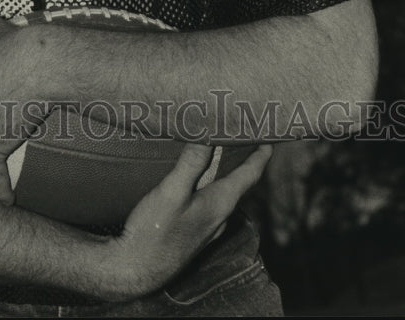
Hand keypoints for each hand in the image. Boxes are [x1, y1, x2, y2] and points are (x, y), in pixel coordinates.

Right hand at [104, 143, 272, 300]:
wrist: (135, 271)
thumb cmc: (154, 232)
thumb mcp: (171, 191)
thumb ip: (191, 163)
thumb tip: (209, 133)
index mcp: (220, 204)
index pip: (250, 175)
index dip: (261, 155)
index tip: (269, 136)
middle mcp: (219, 217)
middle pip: (240, 183)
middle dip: (243, 159)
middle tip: (241, 135)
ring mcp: (207, 227)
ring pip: (224, 193)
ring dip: (225, 172)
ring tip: (219, 151)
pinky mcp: (192, 232)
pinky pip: (210, 202)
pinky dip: (210, 184)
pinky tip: (195, 180)